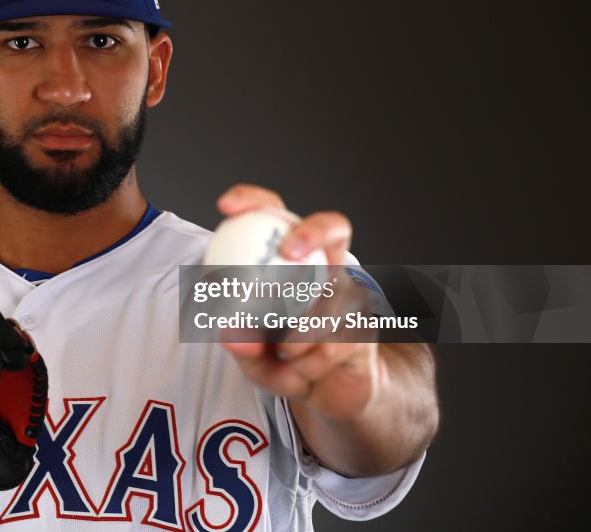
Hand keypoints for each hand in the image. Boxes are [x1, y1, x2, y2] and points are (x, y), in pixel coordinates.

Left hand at [215, 184, 378, 419]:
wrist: (330, 393)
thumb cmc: (285, 358)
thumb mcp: (252, 355)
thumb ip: (240, 343)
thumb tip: (232, 332)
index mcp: (290, 261)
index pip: (276, 214)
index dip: (254, 200)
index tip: (227, 206)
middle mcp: (326, 268)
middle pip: (333, 227)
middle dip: (313, 231)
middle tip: (291, 251)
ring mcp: (351, 294)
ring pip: (327, 300)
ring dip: (295, 337)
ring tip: (283, 355)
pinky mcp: (366, 325)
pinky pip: (333, 341)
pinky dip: (308, 362)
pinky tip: (303, 370)